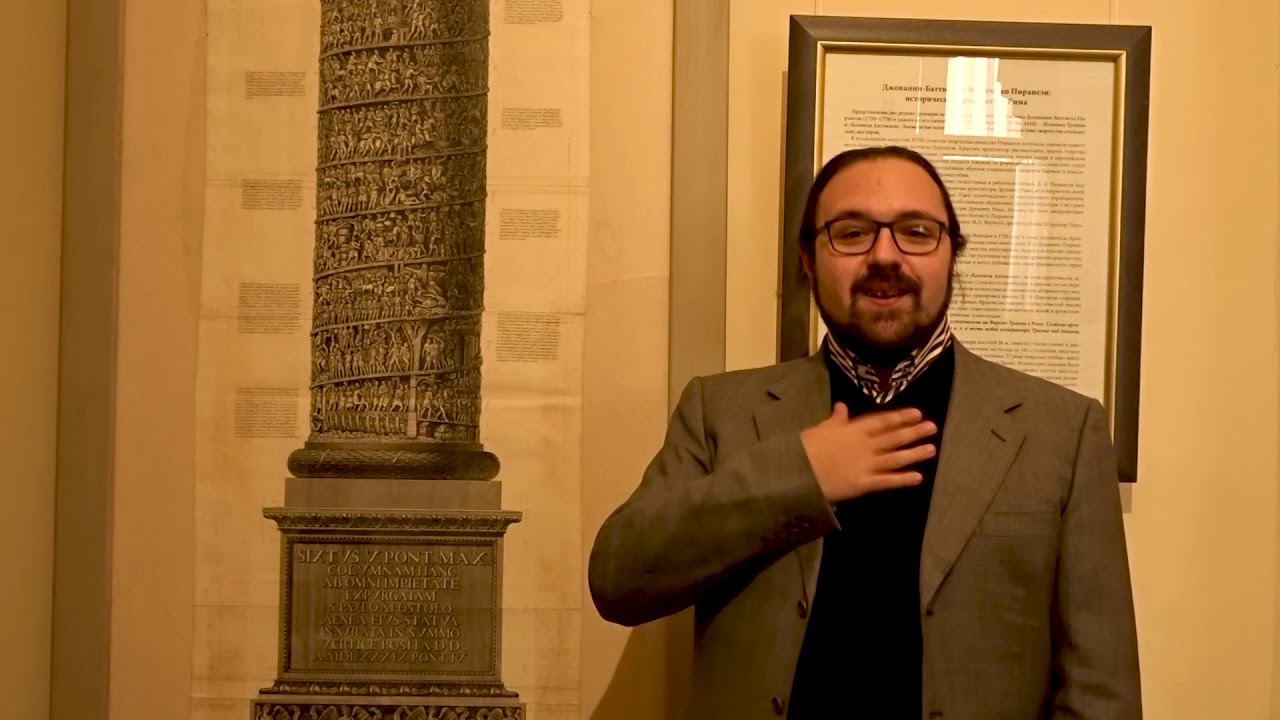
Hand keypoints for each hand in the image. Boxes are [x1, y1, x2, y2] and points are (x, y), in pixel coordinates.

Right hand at [800, 403, 937, 502]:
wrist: (797, 471)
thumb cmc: (804, 448)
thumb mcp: (820, 429)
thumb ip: (835, 420)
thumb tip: (842, 405)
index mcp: (853, 430)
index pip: (882, 421)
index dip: (900, 417)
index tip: (917, 413)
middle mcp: (864, 446)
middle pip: (893, 438)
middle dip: (913, 432)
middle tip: (932, 427)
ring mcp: (865, 465)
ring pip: (895, 458)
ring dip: (914, 454)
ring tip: (931, 449)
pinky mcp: (862, 484)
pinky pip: (886, 481)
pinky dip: (902, 479)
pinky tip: (918, 477)